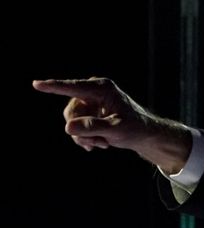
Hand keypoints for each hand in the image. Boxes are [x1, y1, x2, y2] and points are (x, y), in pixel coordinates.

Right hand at [32, 77, 190, 172]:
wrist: (142, 134)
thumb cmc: (134, 128)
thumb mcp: (116, 129)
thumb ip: (94, 127)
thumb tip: (68, 126)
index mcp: (102, 88)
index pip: (74, 88)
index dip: (54, 86)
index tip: (36, 84)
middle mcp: (93, 90)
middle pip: (71, 112)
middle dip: (81, 131)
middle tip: (98, 143)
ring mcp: (88, 100)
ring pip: (71, 122)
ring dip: (84, 137)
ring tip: (102, 143)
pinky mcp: (87, 110)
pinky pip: (74, 126)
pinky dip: (84, 138)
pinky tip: (99, 143)